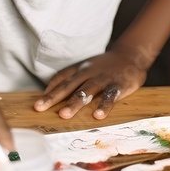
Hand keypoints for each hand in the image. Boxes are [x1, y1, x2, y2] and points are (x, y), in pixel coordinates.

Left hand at [33, 48, 147, 119]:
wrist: (131, 55)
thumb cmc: (104, 66)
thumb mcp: (85, 67)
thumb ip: (69, 78)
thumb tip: (48, 92)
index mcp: (80, 69)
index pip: (61, 79)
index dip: (49, 91)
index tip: (37, 104)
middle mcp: (89, 72)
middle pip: (69, 85)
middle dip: (54, 97)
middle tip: (40, 108)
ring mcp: (103, 78)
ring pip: (87, 91)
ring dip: (75, 102)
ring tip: (64, 114)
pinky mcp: (118, 85)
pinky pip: (110, 96)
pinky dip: (104, 105)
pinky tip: (97, 116)